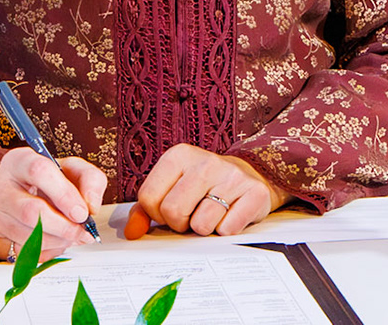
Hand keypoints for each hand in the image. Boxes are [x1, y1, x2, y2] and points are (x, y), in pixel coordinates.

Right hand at [0, 146, 106, 260]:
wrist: (24, 189)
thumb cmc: (49, 179)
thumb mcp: (74, 169)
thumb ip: (91, 181)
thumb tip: (91, 207)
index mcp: (19, 160)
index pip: (39, 172)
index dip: (64, 195)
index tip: (82, 212)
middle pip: (31, 212)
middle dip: (63, 227)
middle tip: (82, 231)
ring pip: (27, 235)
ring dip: (57, 241)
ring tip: (72, 235)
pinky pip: (23, 250)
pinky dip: (46, 250)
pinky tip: (56, 241)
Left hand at [125, 144, 287, 238]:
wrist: (248, 177)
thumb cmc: (203, 187)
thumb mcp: (172, 189)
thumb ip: (146, 209)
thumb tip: (132, 232)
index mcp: (178, 155)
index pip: (149, 198)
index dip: (158, 215)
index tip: (173, 209)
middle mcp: (206, 161)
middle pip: (173, 212)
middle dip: (181, 224)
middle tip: (193, 214)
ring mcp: (232, 176)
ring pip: (201, 225)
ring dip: (205, 229)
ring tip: (213, 213)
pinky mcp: (255, 193)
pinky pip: (228, 229)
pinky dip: (227, 230)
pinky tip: (231, 214)